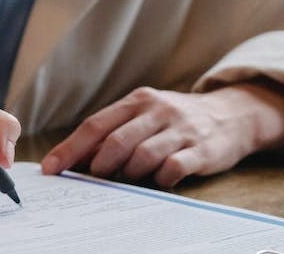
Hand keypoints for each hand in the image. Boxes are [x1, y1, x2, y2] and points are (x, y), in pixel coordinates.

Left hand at [40, 83, 283, 186]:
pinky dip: (160, 179)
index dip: (70, 149)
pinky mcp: (202, 149)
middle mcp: (157, 111)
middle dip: (98, 165)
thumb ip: (115, 130)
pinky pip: (173, 168)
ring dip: (128, 174)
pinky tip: (159, 181)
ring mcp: (181, 129)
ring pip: (142, 156)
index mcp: (137, 101)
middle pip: (116, 141)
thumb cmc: (176, 120)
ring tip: (128, 180)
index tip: (50, 169)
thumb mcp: (146, 114)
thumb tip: (75, 157)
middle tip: (94, 179)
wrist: (233, 114)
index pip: (95, 125)